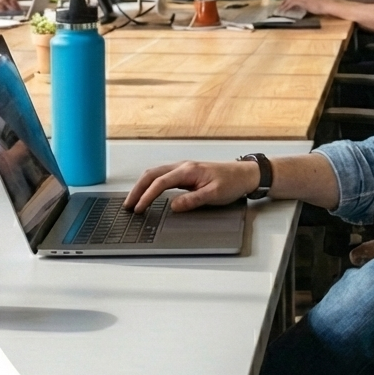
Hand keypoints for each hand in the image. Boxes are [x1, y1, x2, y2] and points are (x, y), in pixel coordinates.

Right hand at [125, 160, 257, 212]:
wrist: (245, 174)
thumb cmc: (232, 182)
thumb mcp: (214, 194)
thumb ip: (193, 200)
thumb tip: (173, 206)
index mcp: (188, 170)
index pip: (161, 182)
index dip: (147, 196)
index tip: (139, 208)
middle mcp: (183, 166)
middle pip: (152, 175)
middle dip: (137, 190)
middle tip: (128, 205)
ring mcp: (183, 168)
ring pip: (155, 174)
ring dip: (142, 186)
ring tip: (134, 201)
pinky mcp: (185, 173)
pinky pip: (162, 176)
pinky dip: (151, 184)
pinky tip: (147, 193)